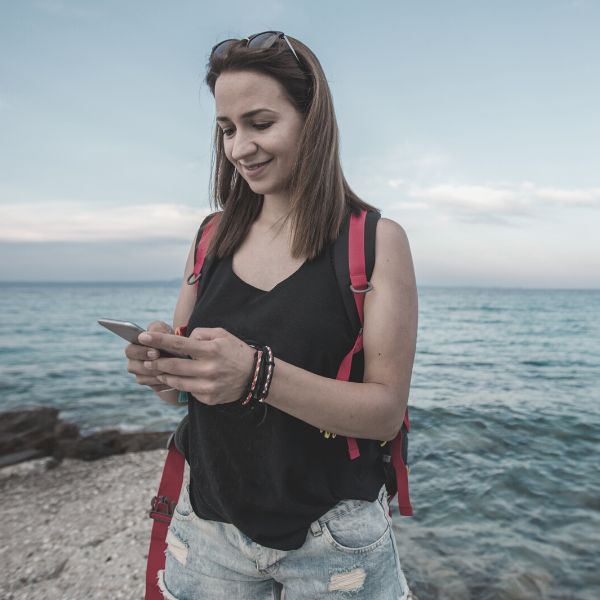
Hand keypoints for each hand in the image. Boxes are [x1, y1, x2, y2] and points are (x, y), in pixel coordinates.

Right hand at [124, 320, 174, 391]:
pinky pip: (152, 385)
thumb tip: (148, 334)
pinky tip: (172, 376)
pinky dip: (162, 381)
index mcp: (134, 347)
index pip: (130, 350)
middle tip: (163, 362)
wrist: (181, 354)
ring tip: (171, 368)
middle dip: (148, 364)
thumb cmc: (170, 338)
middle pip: (132, 367)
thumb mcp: (166, 330)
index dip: (141, 352)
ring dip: (156, 373)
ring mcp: (140, 374)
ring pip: (142, 378)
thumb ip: (157, 329)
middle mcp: (134, 361)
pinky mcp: (149, 383)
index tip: (156, 352)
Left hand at [137, 327, 255, 404]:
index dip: (158, 340)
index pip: (179, 344)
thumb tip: (183, 340)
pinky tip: (179, 380)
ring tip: (158, 370)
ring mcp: (208, 386)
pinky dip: (182, 384)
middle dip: (156, 362)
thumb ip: (199, 334)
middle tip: (147, 359)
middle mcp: (208, 369)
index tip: (142, 337)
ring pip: (177, 381)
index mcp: (211, 350)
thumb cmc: (235, 351)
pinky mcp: (209, 398)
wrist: (256, 375)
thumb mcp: (221, 334)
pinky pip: (188, 391)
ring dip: (164, 376)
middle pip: (173, 366)